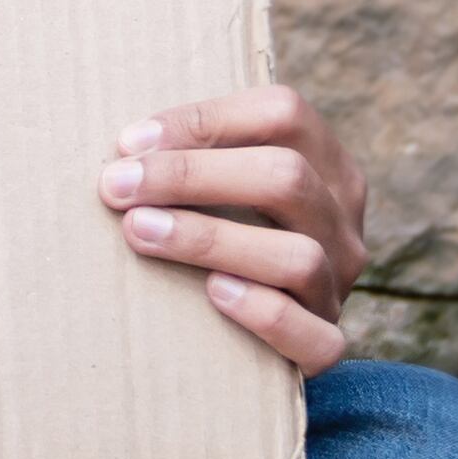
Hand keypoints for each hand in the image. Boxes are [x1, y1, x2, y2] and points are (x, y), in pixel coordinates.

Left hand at [100, 85, 369, 373]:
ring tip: (139, 231)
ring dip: (210, 239)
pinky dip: (265, 312)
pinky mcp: (327, 344)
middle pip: (286, 177)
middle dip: (191, 176)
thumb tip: (125, 149)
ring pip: (297, 255)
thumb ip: (191, 160)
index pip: (284, 114)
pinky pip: (315, 334)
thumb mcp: (217, 189)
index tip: (129, 144)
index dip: (204, 119)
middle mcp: (341, 220)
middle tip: (116, 187)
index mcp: (324, 164)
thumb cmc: (214, 238)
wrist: (244, 336)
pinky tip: (213, 294)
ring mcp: (339, 284)